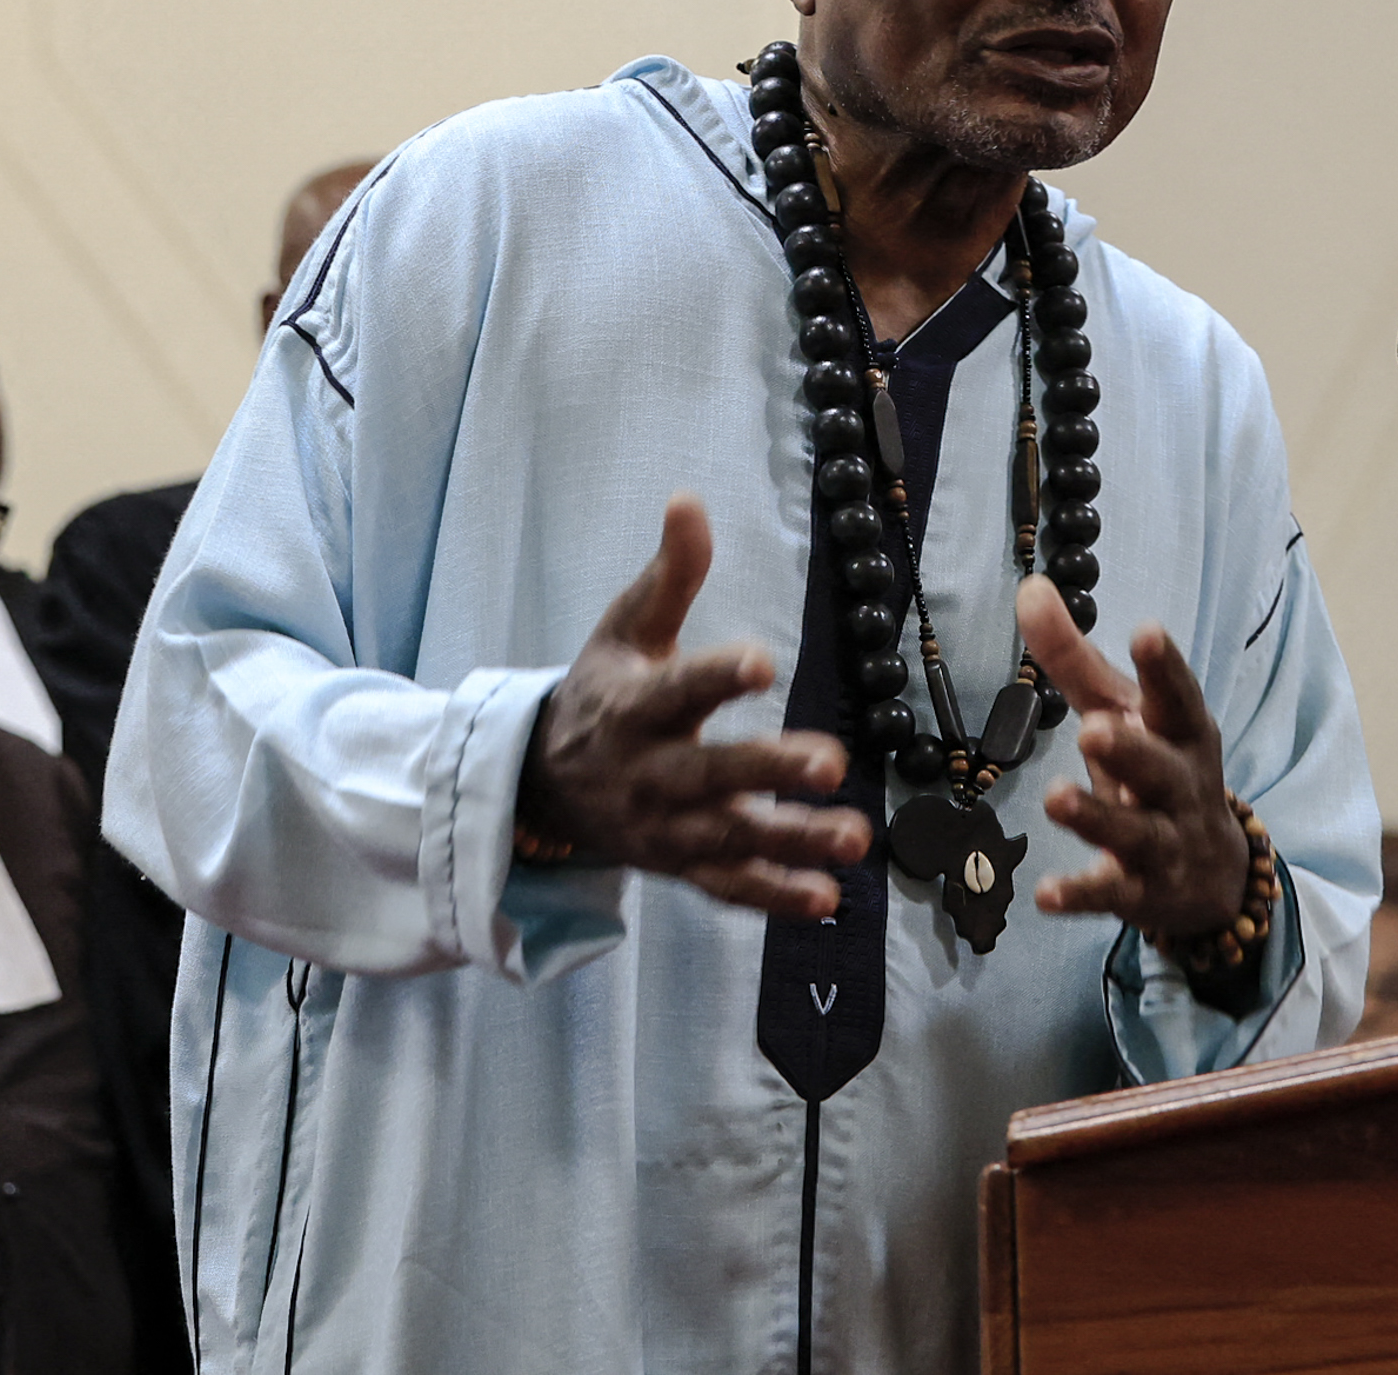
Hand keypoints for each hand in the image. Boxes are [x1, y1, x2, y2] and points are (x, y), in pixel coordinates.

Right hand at [517, 496, 870, 917]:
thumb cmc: (601, 693)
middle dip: (769, 771)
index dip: (718, 675)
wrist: (543, 785)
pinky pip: (728, 886)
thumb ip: (670, 575)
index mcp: (635, 707)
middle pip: (711, 774)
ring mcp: (666, 826)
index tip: (763, 662)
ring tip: (854, 837)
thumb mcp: (624, 629)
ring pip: (731, 837)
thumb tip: (689, 500)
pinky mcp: (681, 864)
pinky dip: (773, 897)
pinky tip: (826, 897)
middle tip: (830, 763)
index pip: (680, 689)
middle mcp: (650, 771)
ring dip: (792, 840)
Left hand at [1018, 575, 1249, 937]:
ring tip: (1055, 800)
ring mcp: (1164, 844)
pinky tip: (1045, 895)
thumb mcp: (1123, 711)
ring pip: (1135, 832)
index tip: (1147, 631)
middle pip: (1160, 768)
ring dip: (1097, 817)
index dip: (1165, 667)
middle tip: (1093, 729)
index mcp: (1182, 735)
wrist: (1215, 875)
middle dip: (1130, 749)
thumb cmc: (1157, 769)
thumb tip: (1029, 587)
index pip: (1178, 698)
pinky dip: (1081, 895)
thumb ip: (1074, 656)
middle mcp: (1181, 787)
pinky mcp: (1140, 893)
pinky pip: (1111, 895)